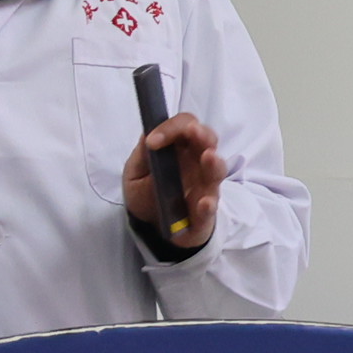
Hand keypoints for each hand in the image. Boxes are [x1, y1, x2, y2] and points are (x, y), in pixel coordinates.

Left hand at [123, 114, 226, 248]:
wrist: (150, 227)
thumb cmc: (146, 193)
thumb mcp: (135, 173)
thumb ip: (142, 155)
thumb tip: (148, 132)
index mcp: (180, 149)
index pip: (185, 126)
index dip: (172, 128)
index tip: (153, 141)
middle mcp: (197, 163)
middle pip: (209, 140)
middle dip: (203, 134)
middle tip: (194, 132)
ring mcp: (204, 187)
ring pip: (217, 171)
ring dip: (214, 163)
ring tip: (208, 157)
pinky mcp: (204, 213)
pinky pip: (210, 208)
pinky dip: (208, 205)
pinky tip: (204, 203)